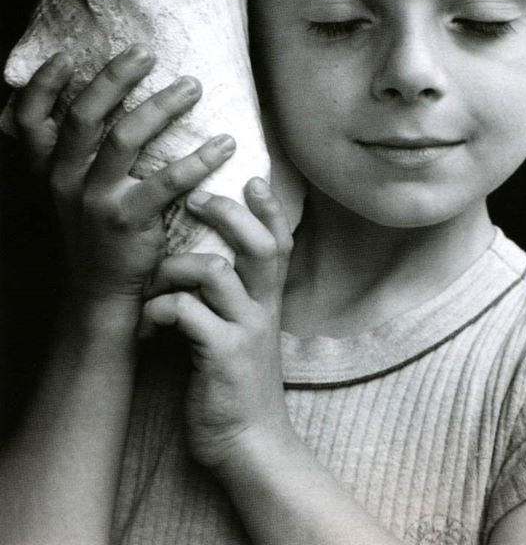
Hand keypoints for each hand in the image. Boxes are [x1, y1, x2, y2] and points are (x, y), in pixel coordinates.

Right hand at [13, 45, 236, 326]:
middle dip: (114, 78)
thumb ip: (73, 149)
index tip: (65, 56)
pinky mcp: (129, 221)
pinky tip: (225, 144)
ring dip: (161, 106)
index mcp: (49, 168)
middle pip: (83, 116)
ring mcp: (95, 201)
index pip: (28, 120)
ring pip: (124, 138)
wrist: (100, 291)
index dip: (42, 86)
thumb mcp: (70, 189)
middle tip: (145, 52)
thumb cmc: (94, 227)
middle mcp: (65, 180)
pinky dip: (199, 159)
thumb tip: (95, 91)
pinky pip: (167, 182)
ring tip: (192, 86)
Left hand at [141, 178, 293, 473]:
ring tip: (156, 279)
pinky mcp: (223, 356)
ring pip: (216, 271)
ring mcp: (245, 331)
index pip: (280, 242)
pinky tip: (149, 323)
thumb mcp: (243, 331)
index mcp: (267, 300)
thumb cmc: (234, 383)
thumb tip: (201, 258)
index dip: (270, 208)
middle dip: (229, 213)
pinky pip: (187, 312)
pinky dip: (161, 308)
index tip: (253, 176)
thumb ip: (232, 296)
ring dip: (177, 266)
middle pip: (260, 245)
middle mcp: (262, 309)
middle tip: (198, 198)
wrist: (249, 444)